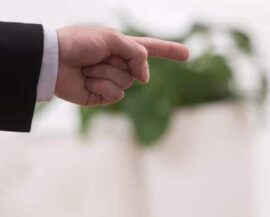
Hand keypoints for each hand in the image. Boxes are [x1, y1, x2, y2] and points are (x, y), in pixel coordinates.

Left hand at [55, 25, 189, 105]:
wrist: (53, 60)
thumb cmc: (78, 42)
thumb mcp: (112, 38)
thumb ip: (136, 53)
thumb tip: (145, 78)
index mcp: (121, 46)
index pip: (151, 49)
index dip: (170, 51)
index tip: (187, 54)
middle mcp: (119, 63)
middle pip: (138, 70)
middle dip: (119, 62)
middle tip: (97, 56)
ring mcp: (112, 80)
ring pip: (127, 82)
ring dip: (106, 73)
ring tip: (88, 67)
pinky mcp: (103, 96)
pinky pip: (115, 94)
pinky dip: (101, 86)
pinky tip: (87, 80)